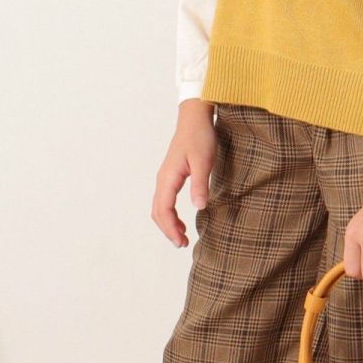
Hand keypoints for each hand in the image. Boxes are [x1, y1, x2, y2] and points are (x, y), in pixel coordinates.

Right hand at [153, 99, 216, 247]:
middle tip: (182, 244)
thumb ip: (200, 184)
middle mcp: (162, 179)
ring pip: (159, 207)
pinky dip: (170, 214)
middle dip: (167, 230)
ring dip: (168, 223)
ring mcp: (165, 177)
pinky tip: (182, 220)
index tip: (181, 242)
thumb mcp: (204, 161)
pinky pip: (165, 200)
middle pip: (157, 212)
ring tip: (182, 236)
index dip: (170, 229)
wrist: (195, 118)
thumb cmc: (200, 137)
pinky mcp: (171, 175)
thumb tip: (199, 207)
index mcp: (168, 178)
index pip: (163, 210)